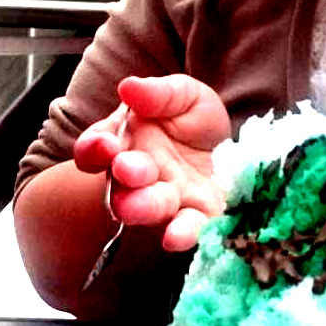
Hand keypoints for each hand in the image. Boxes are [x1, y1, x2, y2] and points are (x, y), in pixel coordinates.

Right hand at [72, 74, 230, 250]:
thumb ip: (158, 93)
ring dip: (142, 208)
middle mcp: (139, 178)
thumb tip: (129, 87)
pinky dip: (180, 235)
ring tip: (138, 207)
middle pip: (120, 183)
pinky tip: (175, 238)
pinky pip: (186, 230)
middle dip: (125, 177)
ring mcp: (167, 201)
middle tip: (126, 169)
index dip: (94, 147)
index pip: (96, 149)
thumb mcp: (183, 95)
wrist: (230, 148)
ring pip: (148, 209)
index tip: (103, 143)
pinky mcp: (198, 218)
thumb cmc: (193, 119)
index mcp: (125, 144)